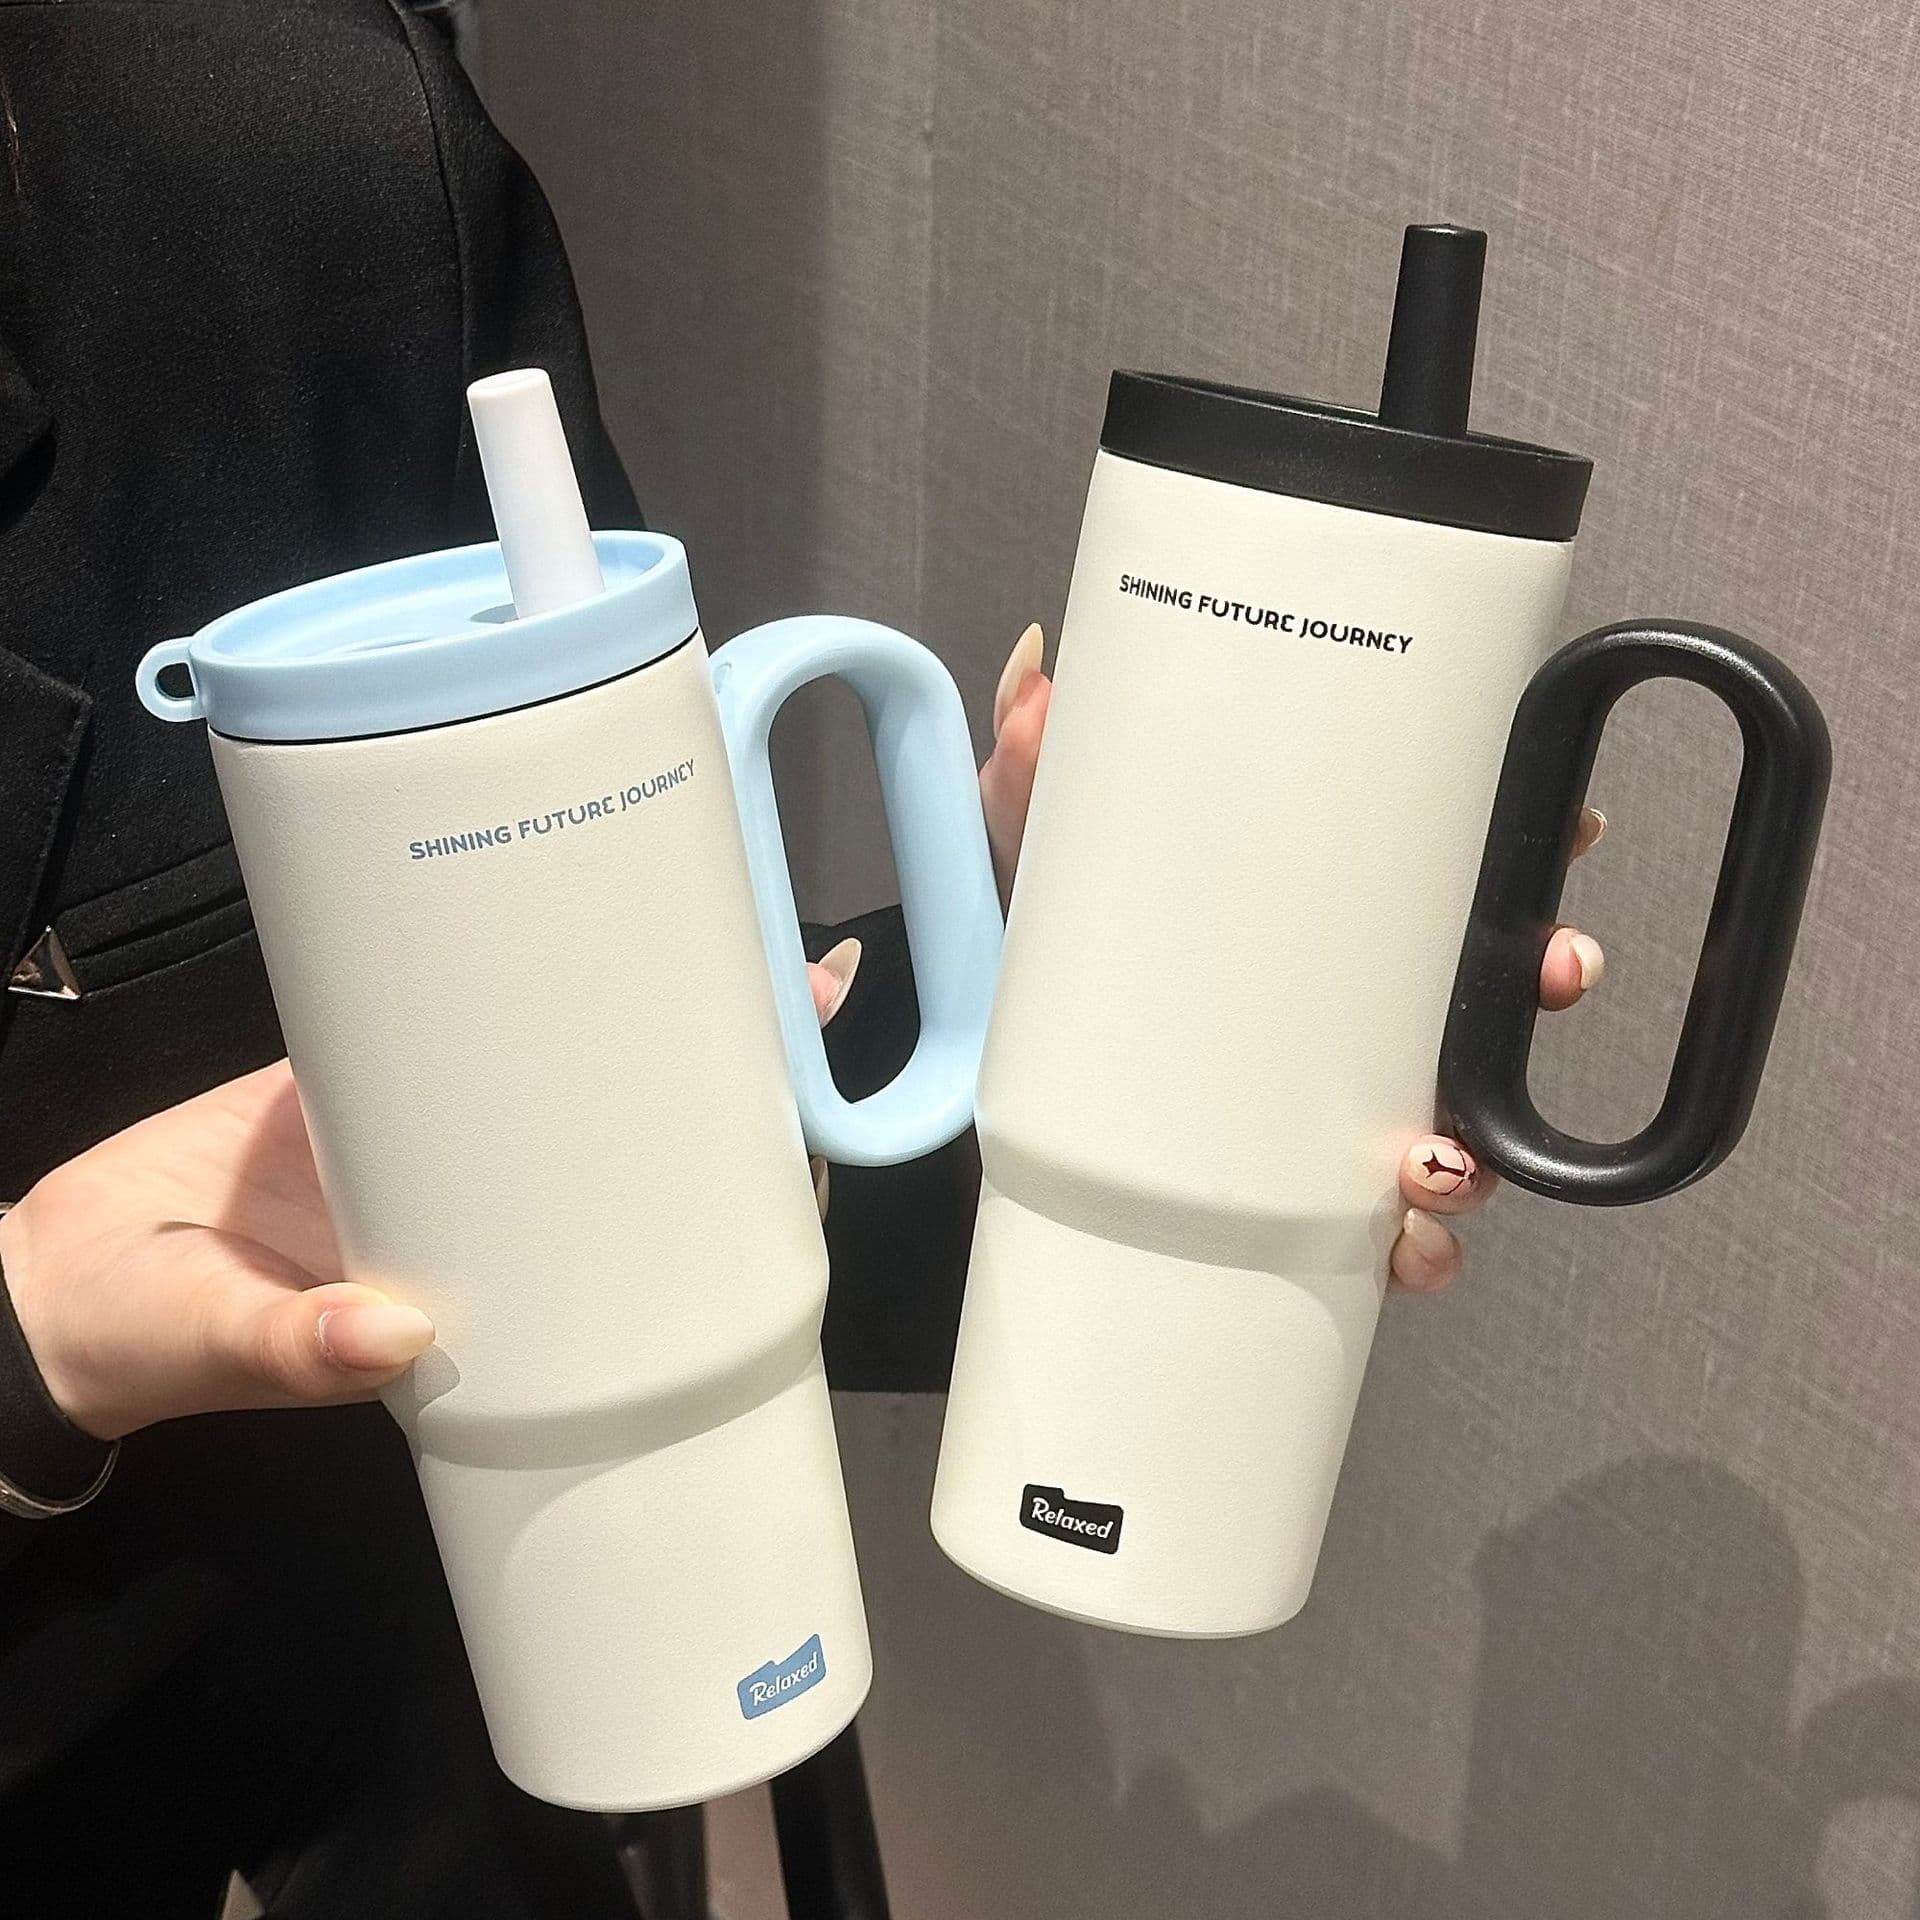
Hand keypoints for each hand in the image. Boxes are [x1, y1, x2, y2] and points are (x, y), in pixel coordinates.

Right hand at [0, 951, 862, 1441]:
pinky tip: (573, 896)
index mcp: (496, 1282)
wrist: (66, 1275)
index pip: (654, 1241)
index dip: (741, 1186)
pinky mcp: (370, 1065)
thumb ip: (295, 1349)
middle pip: (644, 1129)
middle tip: (808, 979)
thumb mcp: (222, 1344)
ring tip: (730, 919)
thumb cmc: (145, 1336)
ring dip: (651, 993)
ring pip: (577, 1057)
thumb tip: (385, 1337)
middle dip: (727, 1057)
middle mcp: (492, 1198)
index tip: (812, 1124)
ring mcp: (440, 1124)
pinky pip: (469, 1004)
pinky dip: (522, 955)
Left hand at [975, 624, 1609, 1294]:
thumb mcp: (1037, 844)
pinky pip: (1388, 1219)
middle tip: (1547, 969)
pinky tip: (1405, 1244)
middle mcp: (1351, 994)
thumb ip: (1031, 764)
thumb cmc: (1050, 939)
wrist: (996, 1071)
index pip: (1449, 863)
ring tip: (1441, 1149)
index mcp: (1316, 903)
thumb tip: (1032, 680)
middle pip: (1489, 982)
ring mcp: (1336, 1090)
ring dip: (1485, 1137)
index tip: (1570, 827)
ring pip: (1462, 1110)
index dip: (1530, 843)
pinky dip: (1415, 1241)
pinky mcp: (1303, 1180)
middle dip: (1541, 978)